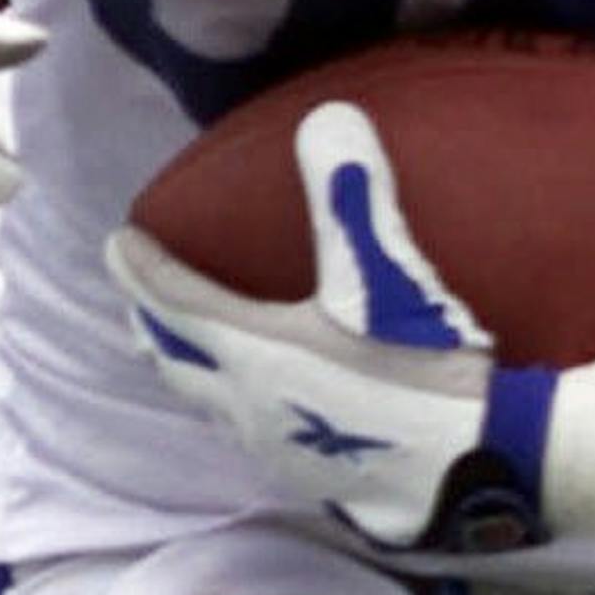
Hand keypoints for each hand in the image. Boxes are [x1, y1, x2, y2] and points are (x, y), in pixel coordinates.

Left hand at [106, 101, 594, 551]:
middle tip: (135, 294)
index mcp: (252, 353)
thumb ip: (351, 197)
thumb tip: (328, 115)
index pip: (175, 304)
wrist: (476, 467)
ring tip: (183, 346)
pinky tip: (261, 401)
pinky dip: (230, 400)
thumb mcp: (386, 276)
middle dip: (151, 322)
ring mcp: (277, 450)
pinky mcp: (312, 479)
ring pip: (208, 404)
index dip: (143, 271)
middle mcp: (248, 406)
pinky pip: (247, 431)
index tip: (118, 243)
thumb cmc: (423, 371)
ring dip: (188, 367)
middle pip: (177, 361)